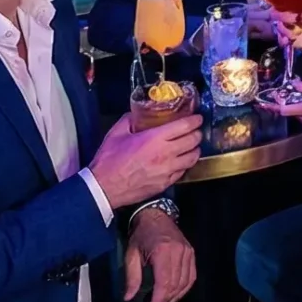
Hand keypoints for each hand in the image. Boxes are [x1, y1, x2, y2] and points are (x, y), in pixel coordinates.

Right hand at [87, 111, 202, 206]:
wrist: (104, 188)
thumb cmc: (109, 161)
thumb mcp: (116, 133)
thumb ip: (129, 120)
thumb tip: (137, 113)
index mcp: (155, 139)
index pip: (185, 126)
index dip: (195, 120)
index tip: (197, 118)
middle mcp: (165, 154)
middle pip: (193, 141)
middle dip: (197, 133)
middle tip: (195, 130)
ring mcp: (167, 170)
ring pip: (193, 158)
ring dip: (194, 150)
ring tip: (191, 146)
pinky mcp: (165, 184)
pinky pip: (183, 172)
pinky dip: (185, 164)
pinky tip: (180, 161)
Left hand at [123, 209, 195, 301]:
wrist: (156, 216)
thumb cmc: (141, 235)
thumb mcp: (131, 254)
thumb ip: (132, 277)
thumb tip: (129, 297)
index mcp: (162, 252)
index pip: (163, 282)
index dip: (158, 299)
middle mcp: (178, 252)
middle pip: (175, 284)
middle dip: (166, 299)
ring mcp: (187, 252)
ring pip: (185, 281)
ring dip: (176, 295)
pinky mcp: (191, 252)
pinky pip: (192, 275)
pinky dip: (185, 287)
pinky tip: (176, 293)